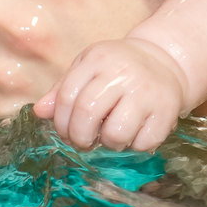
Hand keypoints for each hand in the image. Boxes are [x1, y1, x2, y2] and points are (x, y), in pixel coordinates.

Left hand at [35, 37, 187, 150]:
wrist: (165, 61)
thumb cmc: (118, 69)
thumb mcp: (88, 69)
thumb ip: (62, 89)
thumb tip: (39, 112)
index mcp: (98, 59)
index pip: (66, 96)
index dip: (60, 122)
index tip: (65, 132)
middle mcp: (122, 73)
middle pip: (87, 115)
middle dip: (79, 138)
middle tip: (83, 142)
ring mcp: (146, 92)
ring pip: (115, 133)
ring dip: (108, 144)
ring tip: (111, 136)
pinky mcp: (167, 110)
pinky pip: (143, 143)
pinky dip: (135, 146)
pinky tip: (134, 134)